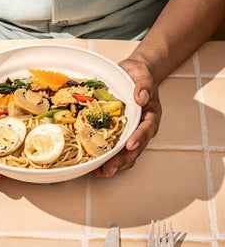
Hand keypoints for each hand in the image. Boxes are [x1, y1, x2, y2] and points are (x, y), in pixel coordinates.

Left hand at [94, 58, 161, 177]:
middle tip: (109, 168)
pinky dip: (106, 157)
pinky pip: (113, 147)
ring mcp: (129, 131)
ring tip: (101, 172)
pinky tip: (95, 164)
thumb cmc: (139, 75)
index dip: (138, 138)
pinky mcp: (117, 131)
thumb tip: (142, 97)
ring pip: (125, 153)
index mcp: (150, 115)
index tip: (130, 145)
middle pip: (135, 148)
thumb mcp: (142, 74)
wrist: (132, 73)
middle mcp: (141, 127)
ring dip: (114, 163)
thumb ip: (144, 85)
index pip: (146, 129)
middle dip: (122, 160)